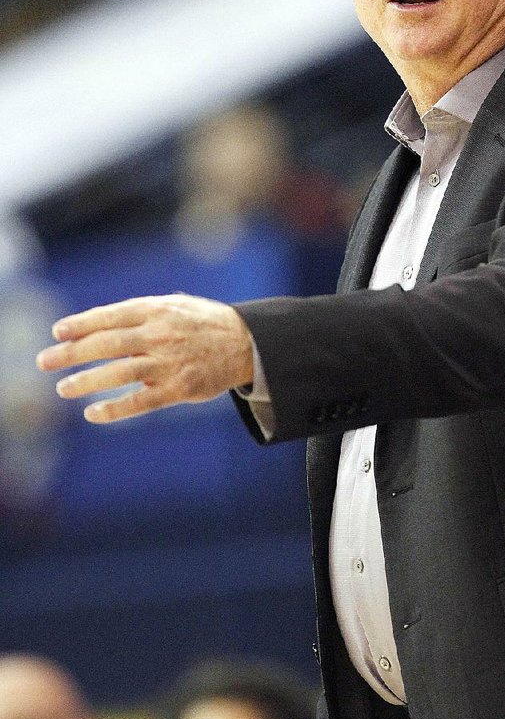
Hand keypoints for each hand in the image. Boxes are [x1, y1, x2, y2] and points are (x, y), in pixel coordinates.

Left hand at [36, 293, 253, 423]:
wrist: (245, 343)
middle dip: (72, 353)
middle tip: (45, 361)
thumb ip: (139, 312)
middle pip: (107, 344)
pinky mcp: (178, 389)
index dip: (82, 324)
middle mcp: (160, 335)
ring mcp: (168, 363)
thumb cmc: (202, 322)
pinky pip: (139, 401)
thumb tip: (95, 323)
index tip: (57, 332)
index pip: (110, 316)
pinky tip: (92, 413)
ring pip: (119, 373)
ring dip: (86, 381)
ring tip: (63, 388)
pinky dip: (114, 409)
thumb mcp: (174, 304)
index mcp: (157, 310)